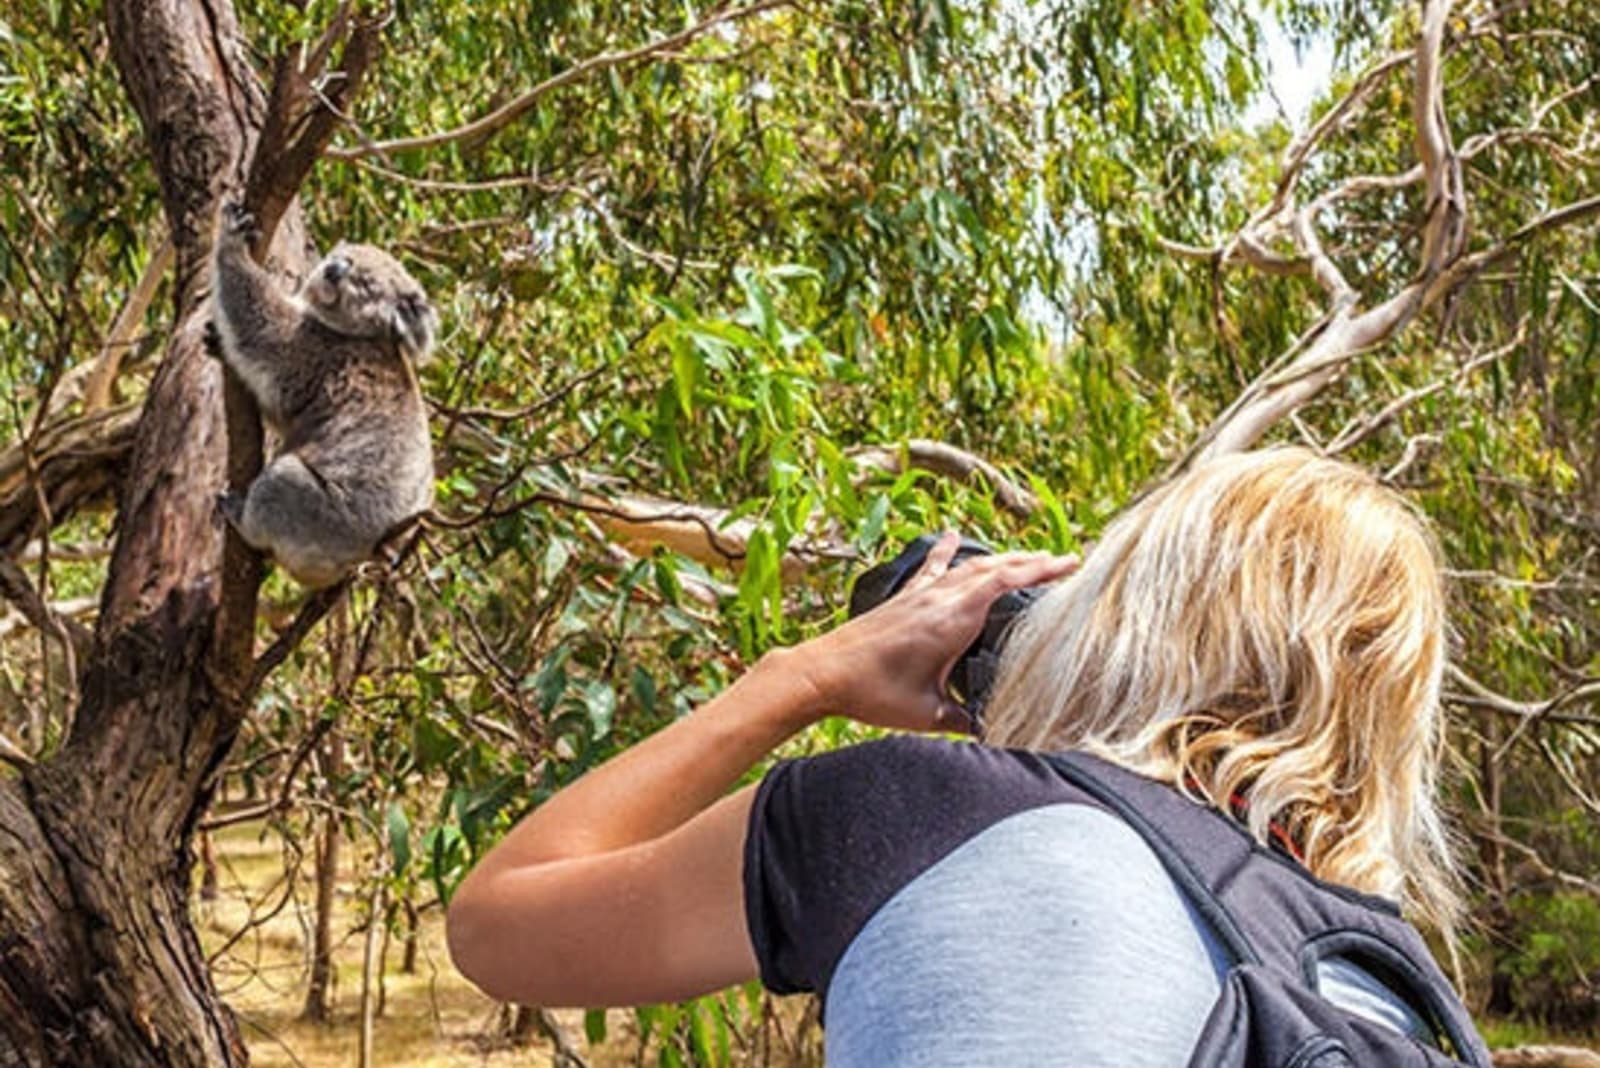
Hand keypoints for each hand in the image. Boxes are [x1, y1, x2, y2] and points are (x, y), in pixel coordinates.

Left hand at [784, 533, 1077, 732]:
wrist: (822, 673)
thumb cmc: (872, 692)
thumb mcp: (927, 715)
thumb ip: (964, 721)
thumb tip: (994, 731)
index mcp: (953, 618)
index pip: (1007, 582)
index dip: (1041, 570)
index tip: (1070, 563)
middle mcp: (938, 598)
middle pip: (994, 567)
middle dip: (1031, 561)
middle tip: (1062, 559)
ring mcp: (918, 594)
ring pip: (968, 566)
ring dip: (1000, 558)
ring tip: (1026, 555)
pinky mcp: (902, 599)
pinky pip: (932, 568)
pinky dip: (947, 552)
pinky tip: (951, 537)